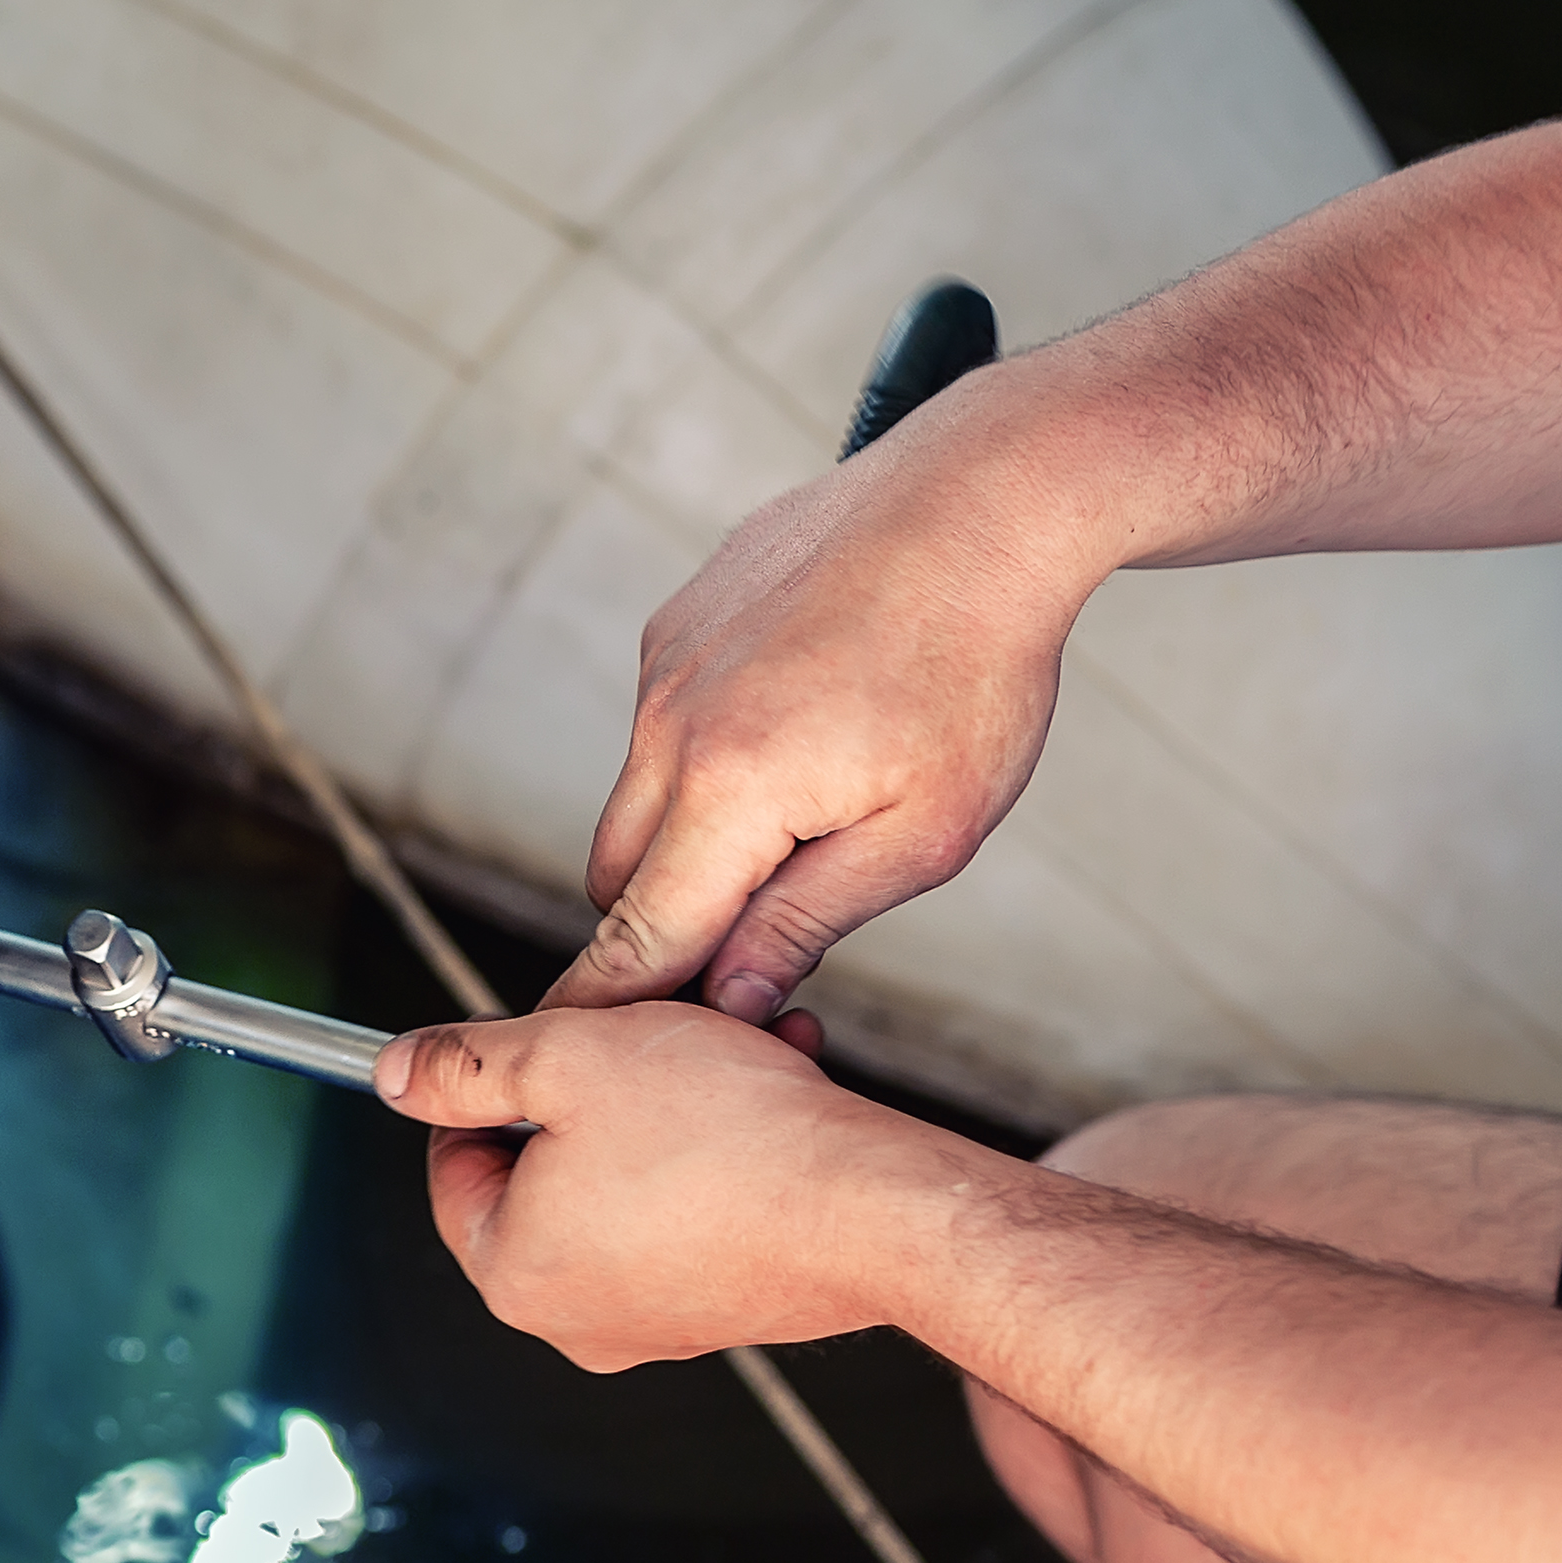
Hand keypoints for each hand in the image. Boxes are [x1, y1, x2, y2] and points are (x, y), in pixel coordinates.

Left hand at [373, 1003, 980, 1370]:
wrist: (880, 1209)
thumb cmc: (731, 1139)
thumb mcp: (563, 1058)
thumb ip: (465, 1065)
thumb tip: (399, 1073)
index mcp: (512, 1272)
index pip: (455, 1164)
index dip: (490, 1083)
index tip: (536, 1038)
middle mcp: (578, 1320)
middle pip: (546, 1171)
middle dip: (595, 1086)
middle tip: (636, 1032)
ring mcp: (660, 1323)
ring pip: (631, 1177)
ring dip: (668, 1099)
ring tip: (720, 1046)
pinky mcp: (732, 1308)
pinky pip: (699, 1206)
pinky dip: (723, 1142)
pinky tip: (769, 1086)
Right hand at [539, 414, 1096, 1022]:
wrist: (980, 502)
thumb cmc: (974, 671)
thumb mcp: (923, 834)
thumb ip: (807, 922)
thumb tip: (727, 1000)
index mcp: (730, 791)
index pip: (638, 938)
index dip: (609, 1011)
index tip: (581, 1060)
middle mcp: (669, 727)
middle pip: (618, 881)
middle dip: (664, 929)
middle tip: (756, 948)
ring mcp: (664, 668)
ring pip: (638, 800)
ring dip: (692, 839)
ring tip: (814, 810)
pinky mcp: (675, 623)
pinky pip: (663, 726)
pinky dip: (707, 758)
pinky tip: (807, 726)